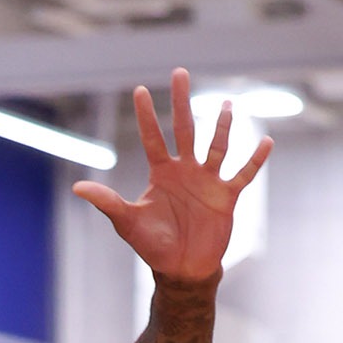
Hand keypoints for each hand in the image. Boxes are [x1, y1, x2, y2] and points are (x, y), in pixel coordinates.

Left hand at [75, 68, 273, 283]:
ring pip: (217, 146)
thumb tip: (77, 188)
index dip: (146, 115)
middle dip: (181, 102)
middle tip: (179, 73)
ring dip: (222, 126)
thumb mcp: (128, 222)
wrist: (182, 269)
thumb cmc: (153, 246)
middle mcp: (185, 170)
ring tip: (228, 104)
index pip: (152, 138)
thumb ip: (107, 202)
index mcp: (162, 173)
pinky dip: (254, 160)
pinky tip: (265, 142)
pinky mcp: (226, 196)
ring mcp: (208, 181)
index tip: (140, 90)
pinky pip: (243, 174)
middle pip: (184, 129)